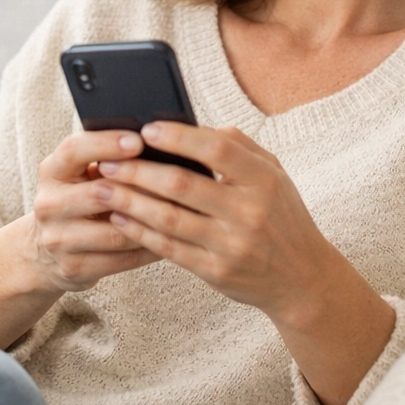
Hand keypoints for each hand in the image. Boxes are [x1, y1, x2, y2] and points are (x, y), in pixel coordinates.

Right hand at [31, 130, 162, 292]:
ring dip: (151, 222)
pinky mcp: (73, 267)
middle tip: (176, 180)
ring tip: (182, 211)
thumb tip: (161, 136)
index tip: (140, 140)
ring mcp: (58, 239)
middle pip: (98, 192)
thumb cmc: (79, 199)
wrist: (46, 253)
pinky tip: (172, 238)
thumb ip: (109, 156)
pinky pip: (122, 259)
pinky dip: (150, 248)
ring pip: (115, 231)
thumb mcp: (81, 173)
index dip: (106, 143)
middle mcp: (48, 204)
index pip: (74, 150)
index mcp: (52, 171)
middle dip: (140, 186)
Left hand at [92, 122, 336, 322]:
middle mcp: (249, 212)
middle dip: (138, 171)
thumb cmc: (281, 216)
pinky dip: (140, 232)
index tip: (146, 128)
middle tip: (108, 161)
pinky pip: (169, 249)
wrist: (303, 278)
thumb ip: (239, 146)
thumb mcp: (274, 175)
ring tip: (101, 188)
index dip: (179, 137)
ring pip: (169, 219)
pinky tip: (120, 218)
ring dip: (129, 202)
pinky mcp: (217, 272)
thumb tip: (193, 125)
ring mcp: (232, 245)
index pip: (217, 150)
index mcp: (264, 180)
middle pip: (182, 185)